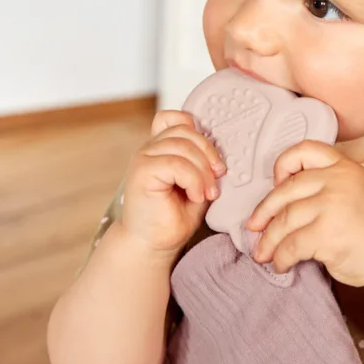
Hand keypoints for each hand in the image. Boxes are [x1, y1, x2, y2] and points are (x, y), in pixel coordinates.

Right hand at [119, 111, 225, 259]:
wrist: (153, 244)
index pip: (178, 118)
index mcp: (161, 148)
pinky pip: (176, 164)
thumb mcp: (196, 184)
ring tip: (207, 193)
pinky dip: (193, 180)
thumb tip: (221, 153)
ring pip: (183, 146)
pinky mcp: (142, 171)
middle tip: (218, 180)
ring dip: (202, 171)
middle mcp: (150, 148)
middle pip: (186, 130)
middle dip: (209, 154)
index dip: (199, 132)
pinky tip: (196, 197)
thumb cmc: (173, 217)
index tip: (214, 161)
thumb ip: (202, 164)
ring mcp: (144, 157)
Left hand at [245, 140, 363, 288]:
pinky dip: (281, 257)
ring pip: (285, 220)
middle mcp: (338, 181)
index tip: (274, 183)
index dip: (282, 164)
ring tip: (264, 253)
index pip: (304, 151)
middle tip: (254, 227)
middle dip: (264, 213)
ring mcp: (332, 206)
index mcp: (344, 166)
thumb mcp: (355, 190)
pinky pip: (291, 245)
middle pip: (285, 191)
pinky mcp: (327, 234)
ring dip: (269, 241)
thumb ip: (325, 186)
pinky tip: (281, 264)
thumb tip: (280, 203)